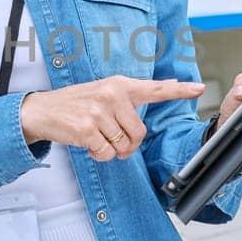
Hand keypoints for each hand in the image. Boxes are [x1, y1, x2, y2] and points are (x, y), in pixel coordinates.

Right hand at [20, 76, 205, 161]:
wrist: (42, 110)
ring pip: (123, 146)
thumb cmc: (76, 103)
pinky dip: (98, 156)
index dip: (179, 90)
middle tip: (111, 138)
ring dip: (111, 150)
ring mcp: (99, 112)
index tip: (199, 88)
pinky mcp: (87, 129)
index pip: (154, 88)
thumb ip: (135, 92)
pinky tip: (88, 144)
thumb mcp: (105, 91)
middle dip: (127, 143)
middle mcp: (111, 95)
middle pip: (139, 132)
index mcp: (118, 85)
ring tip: (96, 138)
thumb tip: (168, 85)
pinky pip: (106, 154)